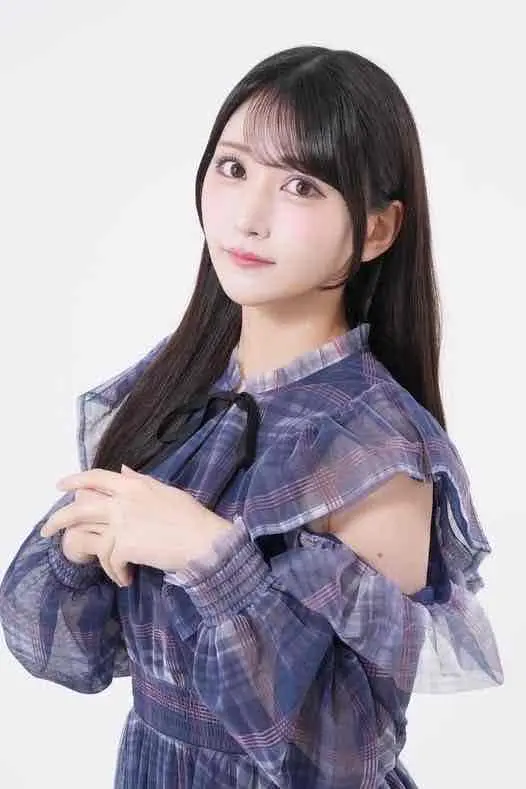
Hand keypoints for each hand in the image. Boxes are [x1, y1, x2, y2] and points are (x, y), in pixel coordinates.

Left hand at [41, 465, 231, 586]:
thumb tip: (123, 471)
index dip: (75, 480)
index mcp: (133, 484)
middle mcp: (122, 501)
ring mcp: (121, 523)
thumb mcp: (165, 491)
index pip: (96, 477)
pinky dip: (116, 572)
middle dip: (58, 519)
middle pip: (79, 508)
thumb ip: (140, 481)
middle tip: (46, 529)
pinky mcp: (124, 545)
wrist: (202, 540)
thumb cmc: (190, 516)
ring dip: (93, 556)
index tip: (60, 485)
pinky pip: (109, 560)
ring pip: (90, 538)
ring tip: (102, 567)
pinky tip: (125, 578)